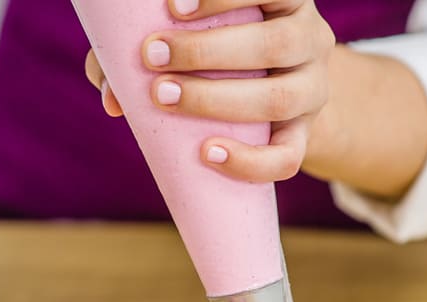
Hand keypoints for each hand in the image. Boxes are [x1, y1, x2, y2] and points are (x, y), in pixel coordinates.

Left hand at [85, 0, 335, 183]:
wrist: (278, 100)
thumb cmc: (221, 56)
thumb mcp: (197, 39)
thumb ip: (148, 51)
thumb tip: (113, 95)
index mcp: (286, 2)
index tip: (172, 7)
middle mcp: (309, 38)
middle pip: (274, 43)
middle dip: (205, 51)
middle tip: (151, 56)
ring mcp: (313, 89)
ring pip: (279, 98)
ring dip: (216, 99)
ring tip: (164, 96)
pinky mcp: (306, 136)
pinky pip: (289, 157)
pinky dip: (249, 160)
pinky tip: (208, 153)